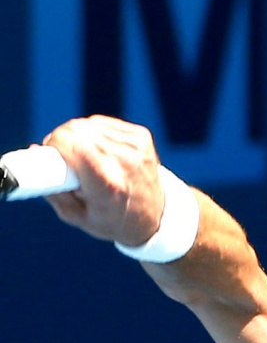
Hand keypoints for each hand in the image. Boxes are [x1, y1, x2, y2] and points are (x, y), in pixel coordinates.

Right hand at [40, 115, 166, 247]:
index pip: (73, 144)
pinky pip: (102, 123)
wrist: (155, 216)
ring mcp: (136, 147)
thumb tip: (35, 149)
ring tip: (82, 157)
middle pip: (76, 130)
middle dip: (61, 140)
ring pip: (87, 124)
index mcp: (109, 185)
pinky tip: (97, 150)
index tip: (51, 156)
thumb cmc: (111, 219)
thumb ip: (53, 188)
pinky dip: (93, 133)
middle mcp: (125, 162)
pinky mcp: (141, 136)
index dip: (55, 145)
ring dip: (77, 136)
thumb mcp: (77, 216)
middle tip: (63, 159)